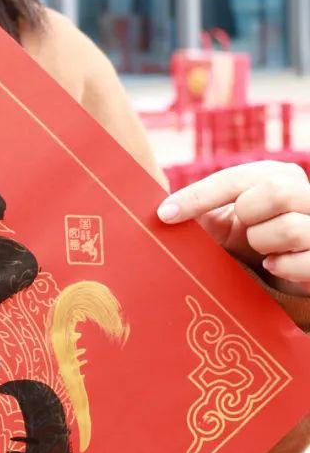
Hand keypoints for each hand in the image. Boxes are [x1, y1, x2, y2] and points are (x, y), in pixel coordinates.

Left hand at [157, 161, 309, 295]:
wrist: (285, 278)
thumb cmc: (248, 245)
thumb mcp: (223, 222)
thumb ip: (199, 210)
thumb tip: (158, 209)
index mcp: (277, 174)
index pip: (234, 179)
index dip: (197, 196)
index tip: (164, 214)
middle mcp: (306, 192)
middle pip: (276, 192)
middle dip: (249, 217)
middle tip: (245, 232)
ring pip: (291, 228)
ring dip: (264, 245)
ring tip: (262, 251)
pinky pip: (307, 262)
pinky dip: (283, 267)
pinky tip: (274, 266)